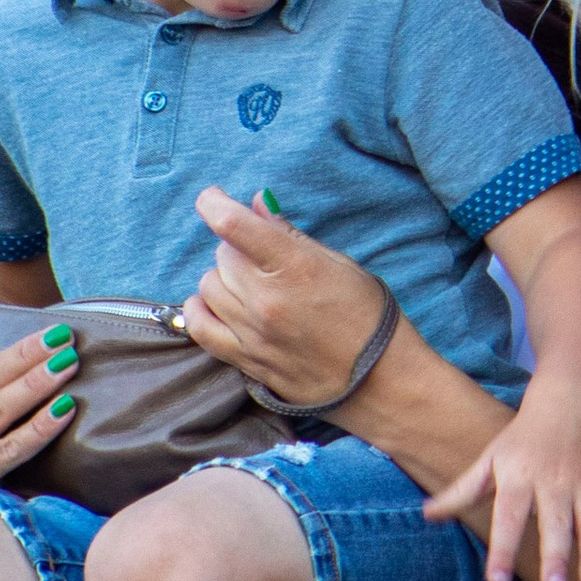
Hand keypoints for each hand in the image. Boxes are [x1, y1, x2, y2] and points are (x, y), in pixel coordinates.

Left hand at [184, 188, 385, 406]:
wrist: (379, 382)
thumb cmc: (368, 316)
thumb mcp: (339, 264)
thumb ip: (290, 235)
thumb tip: (255, 205)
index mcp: (295, 267)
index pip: (233, 226)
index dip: (214, 203)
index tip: (212, 198)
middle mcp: (266, 300)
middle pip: (222, 256)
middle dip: (237, 248)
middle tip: (262, 256)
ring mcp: (252, 334)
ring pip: (208, 287)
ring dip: (224, 278)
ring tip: (250, 284)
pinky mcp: (245, 362)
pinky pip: (200, 327)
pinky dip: (202, 309)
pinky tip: (216, 303)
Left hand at [423, 368, 580, 580]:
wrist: (572, 401)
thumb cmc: (524, 439)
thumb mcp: (490, 459)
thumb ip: (462, 491)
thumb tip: (426, 515)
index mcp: (519, 478)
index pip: (509, 516)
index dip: (501, 548)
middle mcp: (554, 482)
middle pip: (555, 522)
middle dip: (556, 554)